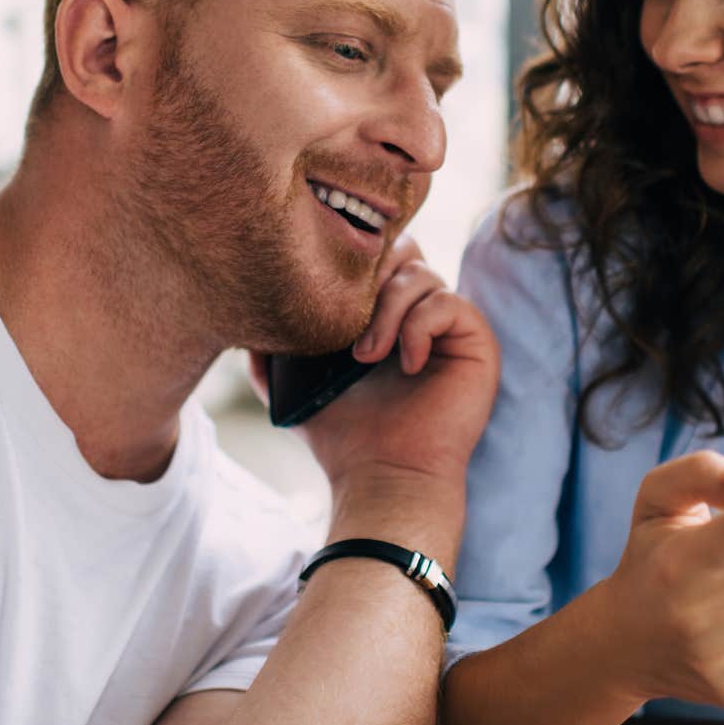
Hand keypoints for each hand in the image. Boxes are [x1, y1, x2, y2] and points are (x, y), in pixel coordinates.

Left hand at [248, 233, 499, 489]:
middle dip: (371, 276)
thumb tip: (247, 323)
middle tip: (346, 318)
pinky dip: (418, 327)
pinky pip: (449, 303)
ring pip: (422, 274)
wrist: (382, 475)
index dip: (353, 265)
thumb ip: (271, 354)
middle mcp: (419, 314)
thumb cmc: (343, 436)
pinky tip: (406, 365)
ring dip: (386, 311)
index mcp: (384, 314)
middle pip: (404, 249)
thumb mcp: (292, 387)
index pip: (375, 257)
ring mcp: (450, 327)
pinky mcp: (476, 342)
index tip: (325, 294)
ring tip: (364, 357)